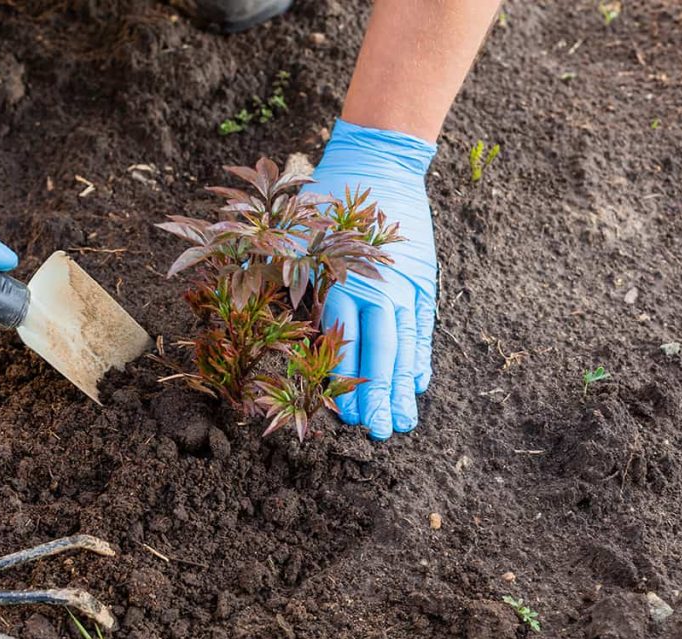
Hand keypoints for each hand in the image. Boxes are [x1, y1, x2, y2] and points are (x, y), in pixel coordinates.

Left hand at [306, 120, 436, 439]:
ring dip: (403, 387)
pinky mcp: (423, 281)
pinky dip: (420, 356)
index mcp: (341, 279)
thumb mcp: (295, 234)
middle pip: (381, 352)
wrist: (380, 162)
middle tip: (382, 433)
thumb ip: (281, 277)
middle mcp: (378, 287)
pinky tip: (417, 383)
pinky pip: (422, 327)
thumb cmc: (324, 201)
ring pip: (405, 346)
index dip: (345, 382)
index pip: (344, 341)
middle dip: (380, 396)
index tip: (345, 417)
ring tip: (404, 422)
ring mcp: (405, 285)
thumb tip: (257, 316)